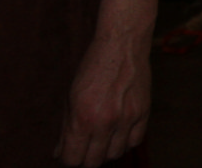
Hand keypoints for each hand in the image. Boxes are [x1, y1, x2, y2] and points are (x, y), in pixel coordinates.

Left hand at [55, 33, 150, 166]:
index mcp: (82, 118)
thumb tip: (58, 153)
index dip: (68, 159)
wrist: (121, 45)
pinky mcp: (143, 112)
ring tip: (102, 139)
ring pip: (115, 154)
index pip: (73, 159)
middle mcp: (104, 122)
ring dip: (106, 151)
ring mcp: (126, 118)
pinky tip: (118, 132)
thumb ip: (65, 129)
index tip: (70, 152)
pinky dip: (125, 142)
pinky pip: (134, 141)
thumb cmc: (93, 68)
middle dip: (85, 158)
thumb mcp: (71, 97)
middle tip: (85, 147)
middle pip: (93, 161)